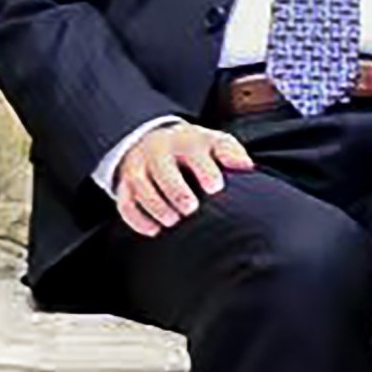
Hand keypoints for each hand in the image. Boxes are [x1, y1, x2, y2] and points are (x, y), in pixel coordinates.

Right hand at [111, 120, 253, 237]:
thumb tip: (247, 166)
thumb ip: (230, 153)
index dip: (203, 169)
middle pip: (161, 168)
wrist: (157, 141)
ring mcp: (138, 167)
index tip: (216, 188)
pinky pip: (124, 202)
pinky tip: (154, 230)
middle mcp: (157, 151)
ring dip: (155, 205)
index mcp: (184, 140)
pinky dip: (137, 218)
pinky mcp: (125, 185)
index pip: (192, 150)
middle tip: (190, 209)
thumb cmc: (195, 149)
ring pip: (139, 185)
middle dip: (175, 189)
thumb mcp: (214, 143)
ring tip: (172, 221)